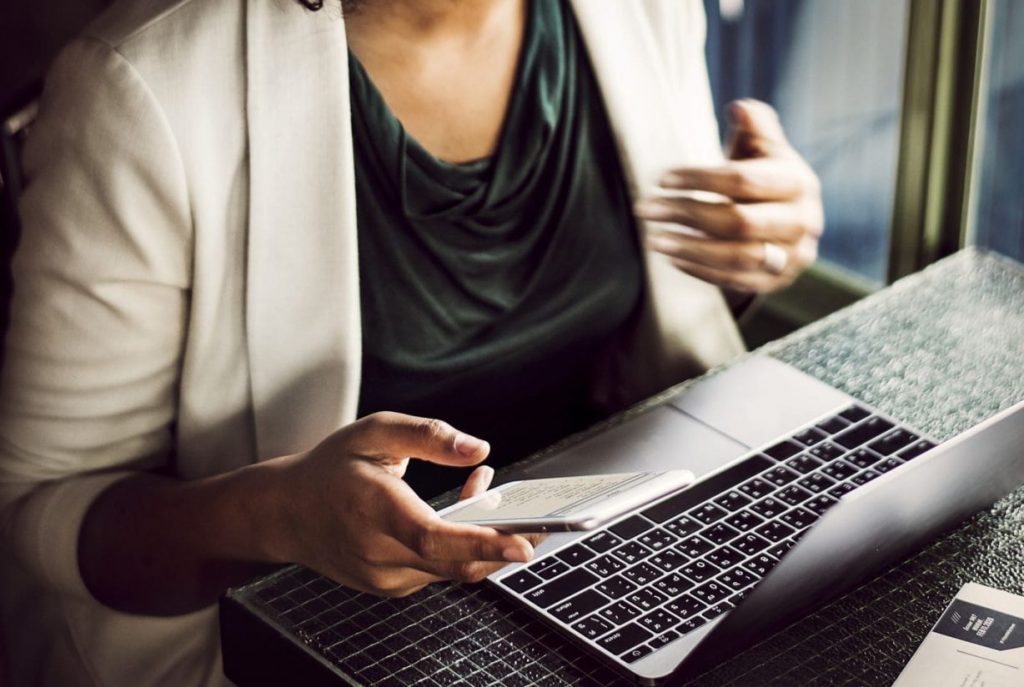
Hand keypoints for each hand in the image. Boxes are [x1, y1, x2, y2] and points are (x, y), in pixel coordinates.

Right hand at [270, 412, 535, 596]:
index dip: (482, 544)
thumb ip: (428, 436)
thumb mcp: (374, 431)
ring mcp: (384, 577)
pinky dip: (460, 546)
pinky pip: (440, 570)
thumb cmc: (330, 468)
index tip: (521, 544)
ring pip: (453, 568)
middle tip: (542, 524)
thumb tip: (478, 449)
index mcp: (373, 510)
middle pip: (455, 562)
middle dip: (504, 545)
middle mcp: (378, 552)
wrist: (285, 513)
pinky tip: (465, 512)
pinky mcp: (392, 586)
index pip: (434, 538)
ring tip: (488, 492)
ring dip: (483, 539)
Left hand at [635, 99, 823, 292]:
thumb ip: (754, 125)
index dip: (699, 179)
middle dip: (686, 214)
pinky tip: (672, 258)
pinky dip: (700, 270)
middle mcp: (802, 222)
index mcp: (799, 182)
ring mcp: (792, 256)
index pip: (743, 181)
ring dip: (689, 247)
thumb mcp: (763, 148)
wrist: (788, 221)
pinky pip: (735, 281)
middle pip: (738, 222)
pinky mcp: (777, 282)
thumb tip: (740, 108)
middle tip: (646, 208)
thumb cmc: (765, 177)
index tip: (661, 179)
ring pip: (737, 257)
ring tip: (653, 239)